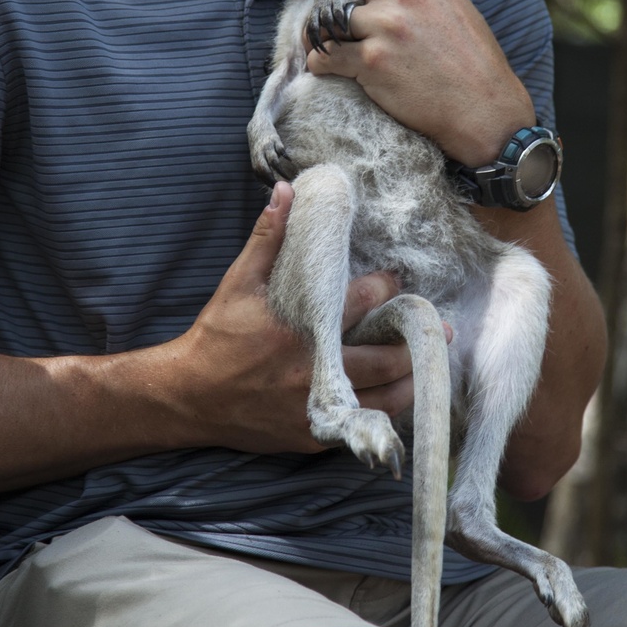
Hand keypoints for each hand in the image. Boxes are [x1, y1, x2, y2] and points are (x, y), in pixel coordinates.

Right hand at [164, 182, 410, 452]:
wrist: (187, 395)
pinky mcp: (312, 434)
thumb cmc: (216, 335)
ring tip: (430, 364)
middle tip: (438, 328)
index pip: (361, 303)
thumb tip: (286, 192)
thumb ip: (267, 237)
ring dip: (410, 380)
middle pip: (385, 357)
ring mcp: (315, 407)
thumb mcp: (238, 282)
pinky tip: (397, 396)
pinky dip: (384, 410)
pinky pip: (361, 424)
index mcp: (301, 329)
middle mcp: (314, 370)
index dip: (385, 288)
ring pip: (382, 397)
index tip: (397, 279)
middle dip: (415, 340)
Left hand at [297, 0, 533, 165]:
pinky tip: (326, 69)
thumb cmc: (474, 65)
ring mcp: (386, 25)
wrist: (484, 110)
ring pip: (327, 14)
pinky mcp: (372, 61)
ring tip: (318, 42)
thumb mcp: (454, 6)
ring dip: (315, 29)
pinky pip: (327, 56)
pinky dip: (320, 63)